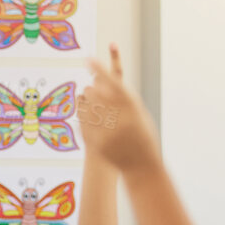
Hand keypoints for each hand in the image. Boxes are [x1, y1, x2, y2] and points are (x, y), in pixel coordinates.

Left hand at [78, 43, 162, 174]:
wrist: (141, 165)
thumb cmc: (142, 133)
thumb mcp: (139, 112)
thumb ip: (123, 97)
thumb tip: (102, 81)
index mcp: (133, 106)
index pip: (112, 81)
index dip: (99, 68)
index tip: (88, 59)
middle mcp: (120, 117)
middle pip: (96, 92)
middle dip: (92, 88)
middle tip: (91, 87)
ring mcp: (107, 131)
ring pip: (87, 107)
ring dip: (86, 101)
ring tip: (89, 99)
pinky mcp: (97, 142)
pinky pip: (83, 122)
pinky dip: (83, 114)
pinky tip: (85, 112)